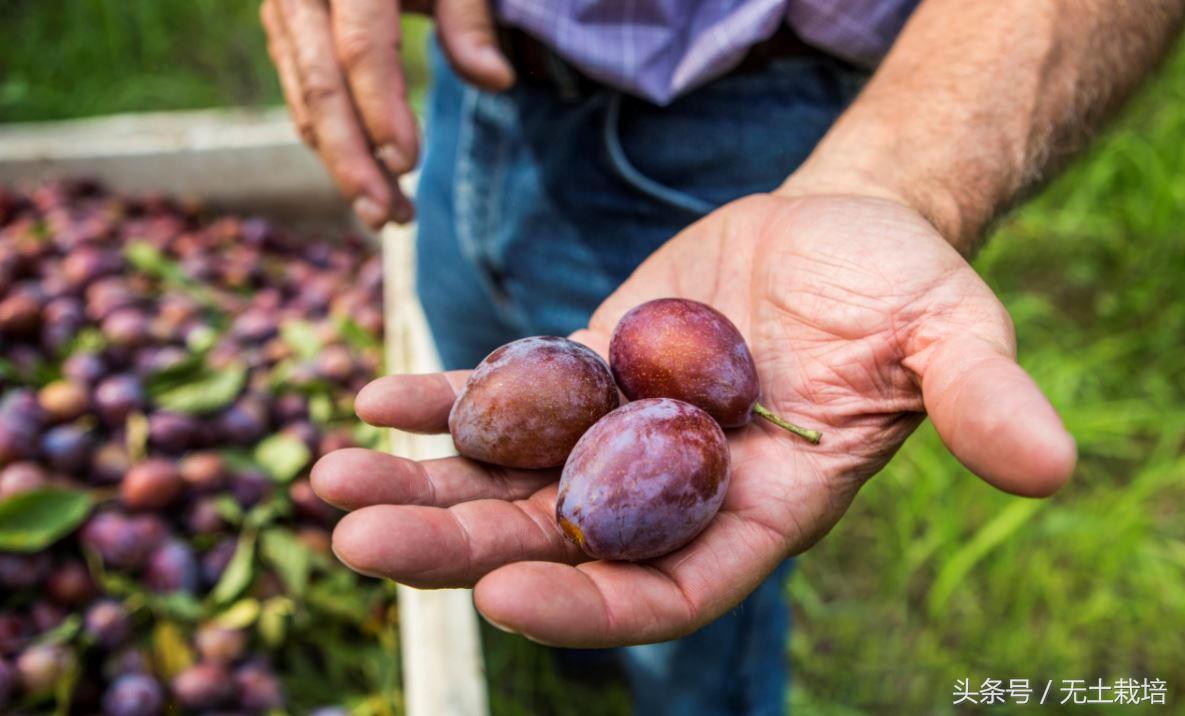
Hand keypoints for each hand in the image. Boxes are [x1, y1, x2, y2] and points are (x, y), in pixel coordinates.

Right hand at [260, 0, 513, 228]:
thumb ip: (469, 20)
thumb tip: (497, 81)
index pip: (361, 50)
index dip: (382, 112)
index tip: (408, 166)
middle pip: (321, 88)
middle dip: (353, 162)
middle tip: (388, 219)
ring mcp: (285, 11)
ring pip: (305, 100)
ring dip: (343, 165)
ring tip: (387, 214)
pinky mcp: (284, 30)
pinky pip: (301, 96)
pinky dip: (333, 143)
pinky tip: (368, 178)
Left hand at [311, 189, 1075, 646]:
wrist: (839, 231)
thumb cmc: (901, 286)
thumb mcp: (951, 330)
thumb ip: (980, 396)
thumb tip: (1053, 461)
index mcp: (757, 509)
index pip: (667, 586)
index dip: (589, 603)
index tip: (503, 596)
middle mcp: (673, 489)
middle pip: (556, 542)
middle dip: (457, 546)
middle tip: (356, 535)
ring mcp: (620, 435)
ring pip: (509, 480)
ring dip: (420, 482)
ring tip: (325, 477)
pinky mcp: (587, 374)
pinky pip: (504, 400)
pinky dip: (441, 399)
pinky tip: (375, 392)